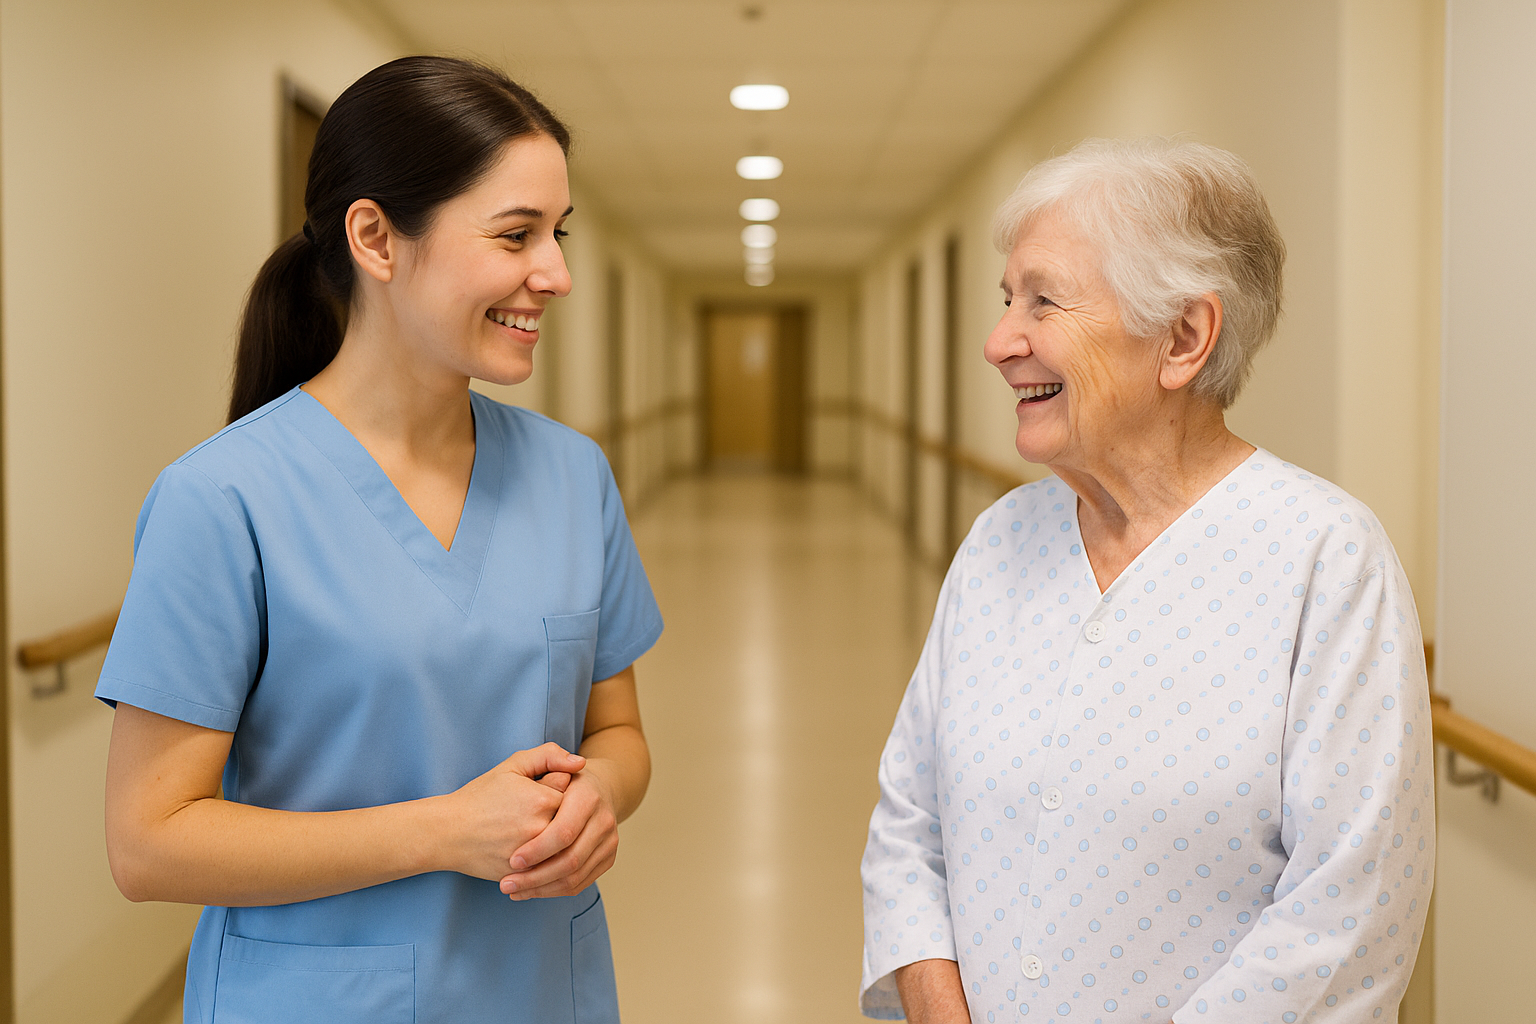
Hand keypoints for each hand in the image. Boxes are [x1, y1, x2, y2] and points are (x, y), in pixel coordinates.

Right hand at [442, 743, 584, 880]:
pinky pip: (549, 868)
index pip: (574, 794)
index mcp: (544, 800)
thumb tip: (581, 762)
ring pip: (562, 846)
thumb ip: (549, 756)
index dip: (555, 791)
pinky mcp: (526, 877)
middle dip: (556, 815)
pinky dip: (544, 859)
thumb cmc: (481, 796)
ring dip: (554, 838)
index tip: (536, 792)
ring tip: (525, 828)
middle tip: (528, 812)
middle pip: (571, 821)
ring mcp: (535, 857)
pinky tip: (524, 846)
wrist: (448, 832)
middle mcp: (543, 830)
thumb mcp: (513, 765)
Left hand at [498, 763, 618, 899]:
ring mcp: (609, 842)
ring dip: (542, 889)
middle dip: (536, 877)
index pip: (564, 832)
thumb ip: (550, 755)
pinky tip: (530, 891)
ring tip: (513, 890)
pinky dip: (553, 891)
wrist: (597, 789)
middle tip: (506, 884)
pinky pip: (581, 883)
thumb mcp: (548, 760)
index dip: (537, 850)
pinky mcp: (608, 858)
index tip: (512, 860)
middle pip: (571, 861)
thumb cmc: (562, 777)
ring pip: (576, 877)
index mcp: (589, 797)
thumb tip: (576, 762)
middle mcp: (604, 821)